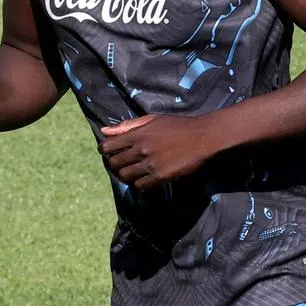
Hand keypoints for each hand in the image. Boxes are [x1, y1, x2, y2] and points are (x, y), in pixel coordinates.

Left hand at [99, 114, 213, 189]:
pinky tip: (144, 177)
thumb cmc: (177, 125)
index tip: (109, 152)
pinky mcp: (160, 177)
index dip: (105, 150)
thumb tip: (104, 130)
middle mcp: (141, 150)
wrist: (201, 137)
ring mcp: (150, 164)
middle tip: (122, 162)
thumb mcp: (152, 119)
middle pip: (114, 163)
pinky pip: (140, 186)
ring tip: (133, 170)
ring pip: (125, 175)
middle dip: (115, 163)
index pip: (108, 146)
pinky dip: (139, 183)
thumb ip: (127, 125)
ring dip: (126, 174)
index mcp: (137, 134)